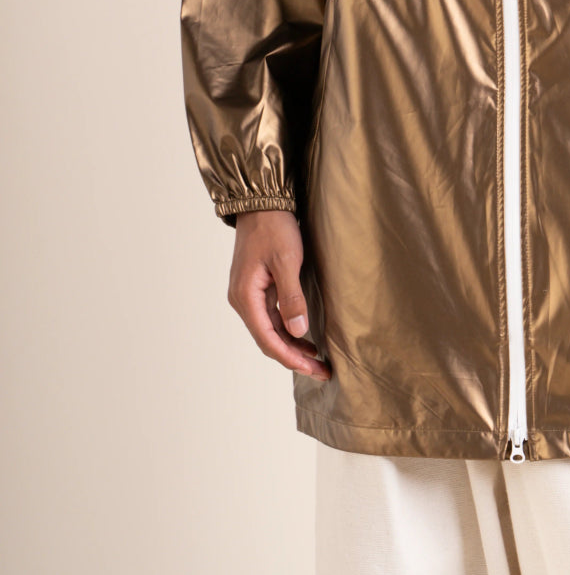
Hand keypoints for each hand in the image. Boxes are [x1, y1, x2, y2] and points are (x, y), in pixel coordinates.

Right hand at [229, 210, 331, 381]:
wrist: (262, 203)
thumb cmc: (274, 228)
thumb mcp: (287, 261)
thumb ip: (291, 297)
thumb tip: (297, 331)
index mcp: (246, 297)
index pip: (268, 339)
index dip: (291, 357)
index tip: (313, 369)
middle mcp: (243, 300)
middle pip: (268, 339)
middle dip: (294, 357)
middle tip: (321, 371)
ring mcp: (249, 295)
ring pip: (270, 330)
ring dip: (292, 346)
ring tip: (317, 359)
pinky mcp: (257, 288)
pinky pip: (271, 317)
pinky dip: (288, 330)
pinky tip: (304, 336)